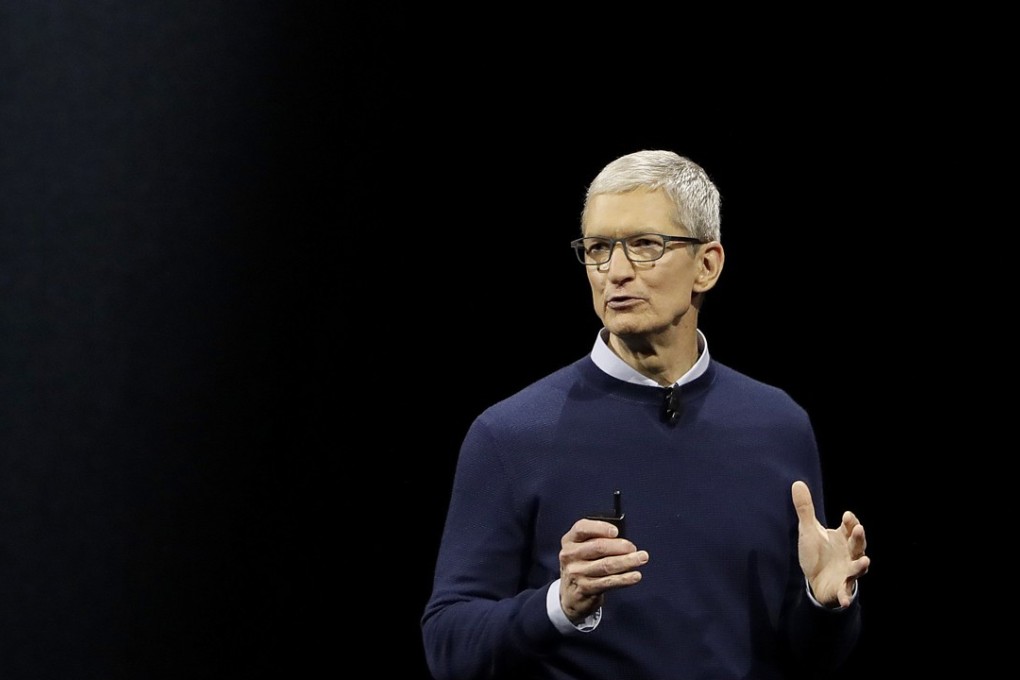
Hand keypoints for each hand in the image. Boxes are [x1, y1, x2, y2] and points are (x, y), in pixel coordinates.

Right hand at [558, 518, 648, 622]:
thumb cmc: (582, 565)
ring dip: (627, 561)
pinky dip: (624, 578)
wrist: (570, 595)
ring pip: (606, 565)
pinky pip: (608, 582)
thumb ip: (597, 540)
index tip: (616, 531)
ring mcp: (576, 573)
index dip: (600, 528)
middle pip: (598, 547)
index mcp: (570, 540)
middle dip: (620, 546)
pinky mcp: (585, 588)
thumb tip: (623, 540)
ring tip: (641, 558)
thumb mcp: (582, 549)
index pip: (582, 528)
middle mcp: (570, 555)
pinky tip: (635, 576)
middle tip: (633, 548)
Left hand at [791, 480, 869, 608]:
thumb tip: (797, 483)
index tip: (847, 516)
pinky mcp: (842, 588)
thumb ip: (805, 509)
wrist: (816, 580)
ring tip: (865, 561)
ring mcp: (848, 571)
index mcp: (843, 539)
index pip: (850, 528)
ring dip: (861, 565)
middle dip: (859, 537)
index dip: (850, 522)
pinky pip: (845, 592)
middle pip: (858, 545)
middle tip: (858, 528)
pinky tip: (845, 600)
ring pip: (858, 567)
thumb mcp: (809, 531)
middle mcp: (849, 554)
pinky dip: (846, 596)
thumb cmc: (817, 553)